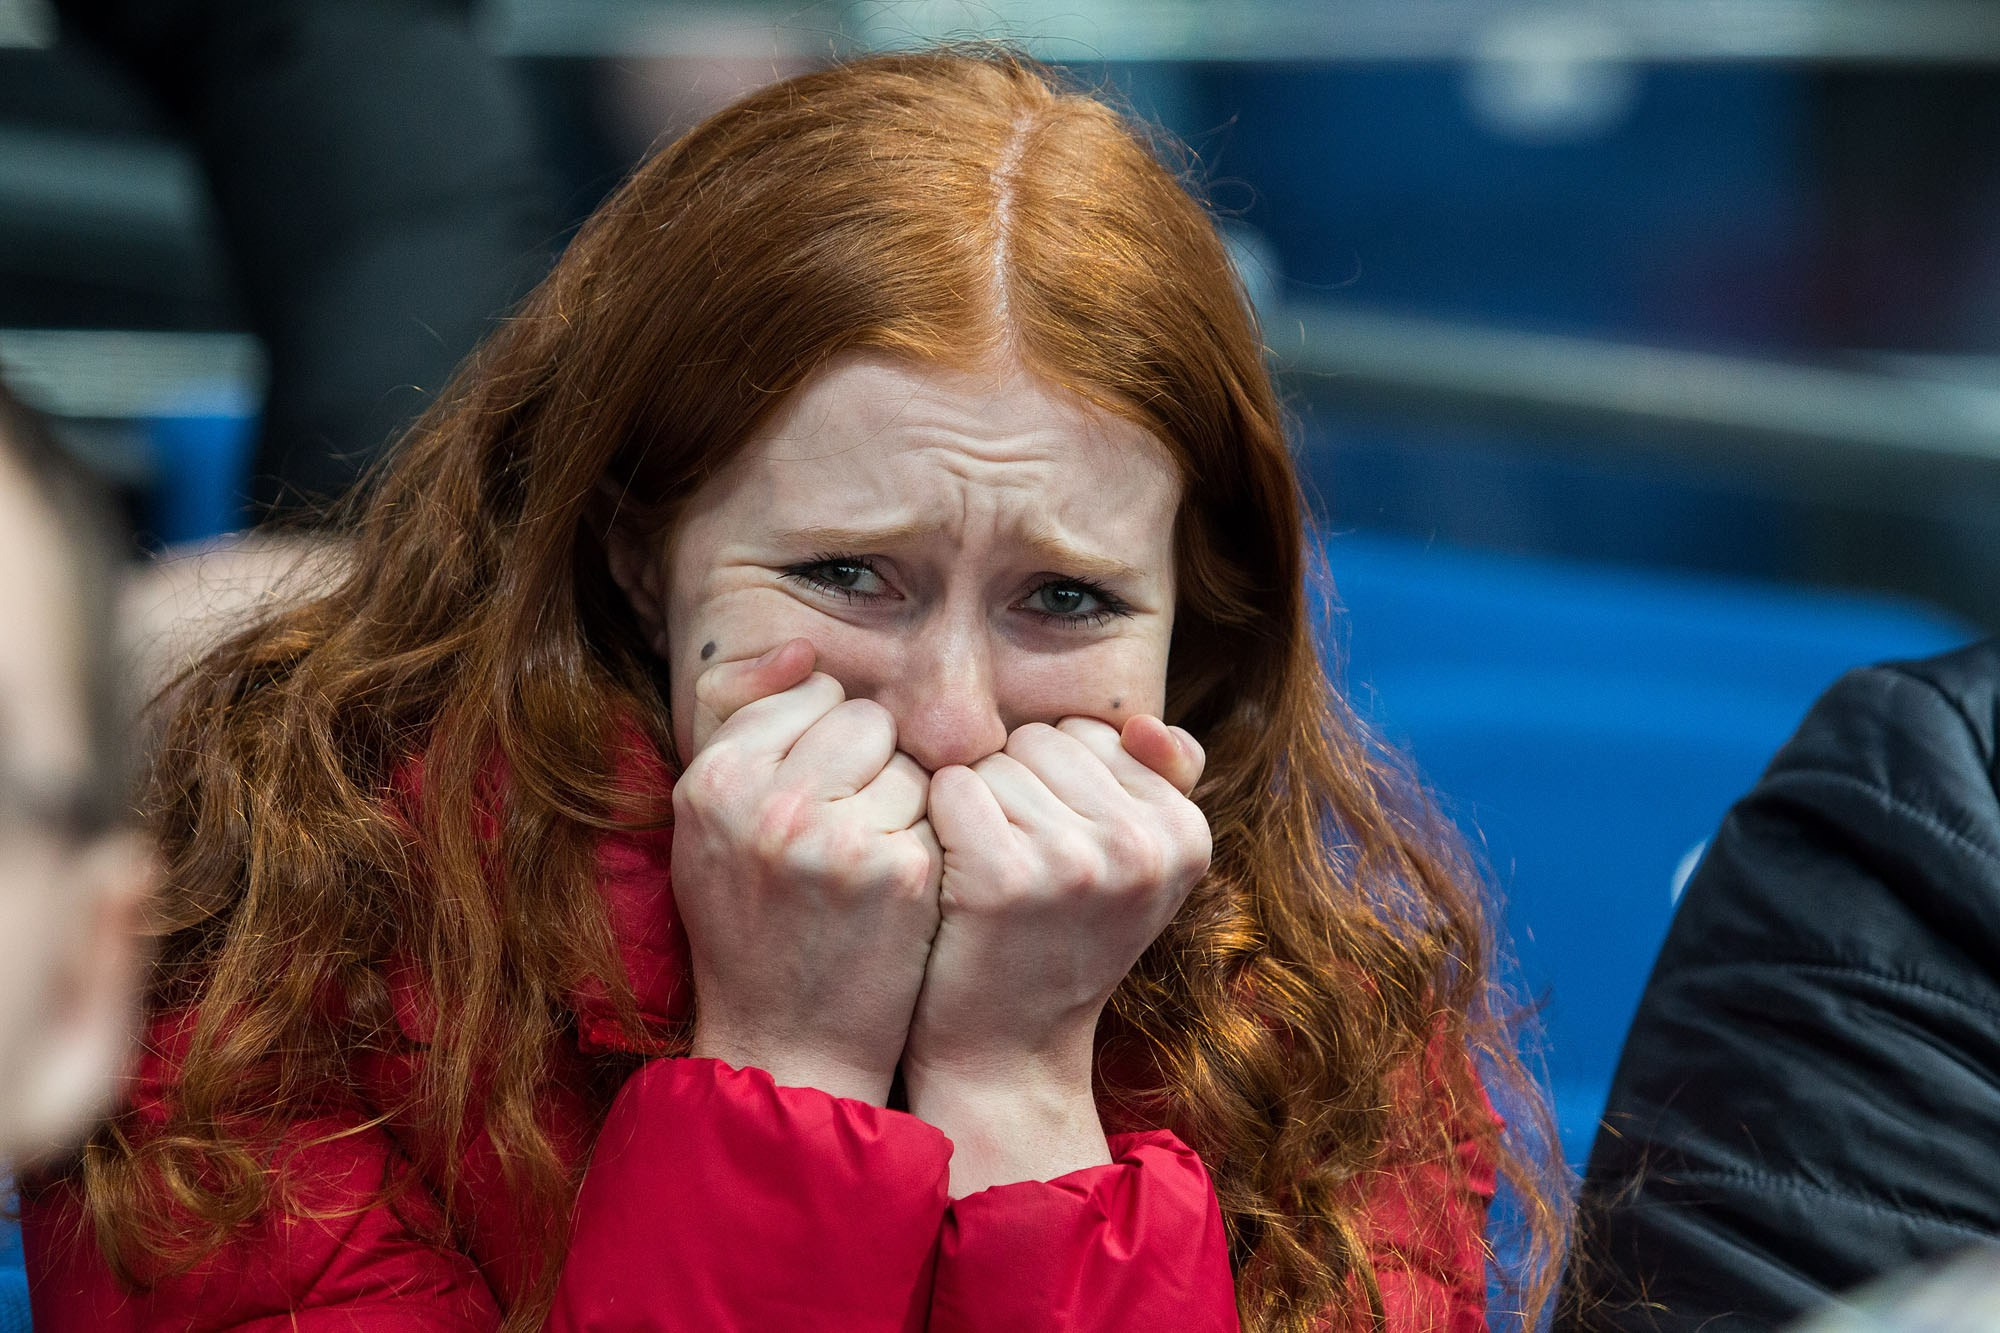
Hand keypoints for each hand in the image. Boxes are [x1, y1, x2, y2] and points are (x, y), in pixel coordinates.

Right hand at [672, 639, 942, 1105]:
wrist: (786, 1038)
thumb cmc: (749, 919)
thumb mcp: (711, 819)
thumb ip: (746, 719)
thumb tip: (805, 650)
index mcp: (713, 780)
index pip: (807, 690)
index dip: (821, 740)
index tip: (808, 798)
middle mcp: (771, 802)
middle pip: (864, 714)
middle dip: (869, 761)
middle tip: (844, 829)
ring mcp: (839, 837)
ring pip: (908, 757)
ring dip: (902, 799)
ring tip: (866, 861)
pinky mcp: (903, 869)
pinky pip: (940, 805)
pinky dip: (930, 837)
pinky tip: (899, 889)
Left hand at [903, 715, 1208, 1189]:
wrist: (1007, 1052)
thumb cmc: (1060, 940)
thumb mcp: (1136, 867)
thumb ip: (1159, 783)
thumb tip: (1140, 723)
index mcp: (1187, 833)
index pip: (1090, 734)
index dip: (1055, 786)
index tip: (1062, 857)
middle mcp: (1141, 845)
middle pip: (1039, 741)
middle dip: (1015, 790)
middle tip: (1022, 874)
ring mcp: (1075, 862)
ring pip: (992, 763)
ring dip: (974, 810)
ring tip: (991, 881)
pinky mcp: (1004, 877)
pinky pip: (952, 787)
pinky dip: (936, 821)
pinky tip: (952, 875)